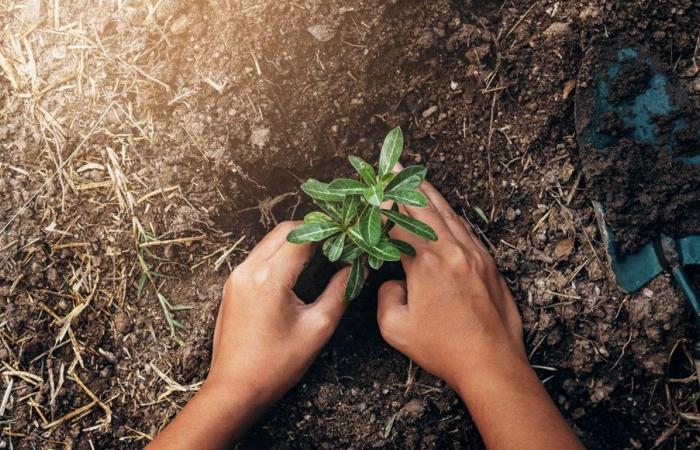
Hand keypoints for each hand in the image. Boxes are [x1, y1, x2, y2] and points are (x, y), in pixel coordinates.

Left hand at [207, 220, 350, 401]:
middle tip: (336, 244)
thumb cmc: (277, 364)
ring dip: (294, 242)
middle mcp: (248, 269)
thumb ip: (340, 292)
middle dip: (312, 232)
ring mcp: (236, 276)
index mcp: (270, 278)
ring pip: (269, 242)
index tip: (347, 237)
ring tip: (320, 255)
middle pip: (283, 231)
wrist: (234, 389)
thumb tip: (358, 269)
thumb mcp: (317, 328)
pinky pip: (258, 257)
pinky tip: (297, 270)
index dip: (328, 232)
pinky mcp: (232, 286)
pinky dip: (279, 255)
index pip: (302, 235)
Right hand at [376, 170, 583, 449]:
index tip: (373, 192)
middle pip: (427, 207)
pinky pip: (466, 229)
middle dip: (407, 185)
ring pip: (450, 214)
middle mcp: (453, 250)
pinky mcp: (489, 264)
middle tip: (394, 167)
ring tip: (416, 179)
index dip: (384, 206)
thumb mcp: (396, 328)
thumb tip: (393, 282)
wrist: (491, 362)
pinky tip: (444, 212)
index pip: (400, 224)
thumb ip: (385, 296)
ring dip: (431, 195)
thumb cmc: (443, 348)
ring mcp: (475, 255)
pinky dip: (450, 215)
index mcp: (427, 263)